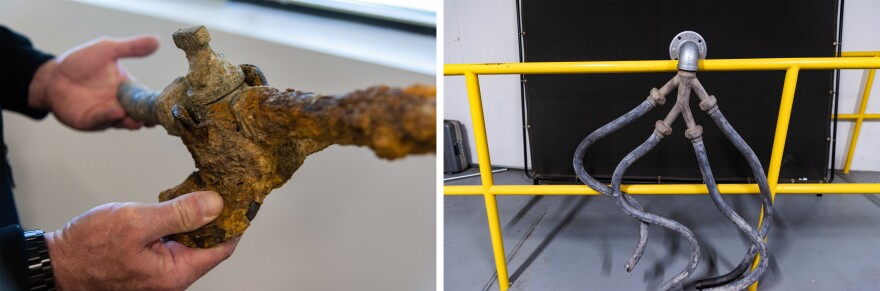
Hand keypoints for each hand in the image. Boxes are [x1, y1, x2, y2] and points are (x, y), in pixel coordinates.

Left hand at [28, 35, 158, 129]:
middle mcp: (122, 104)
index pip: (149, 96)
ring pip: (125, 121)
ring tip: (139, 120)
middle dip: (149, 116)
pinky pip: (103, 121)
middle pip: (141, 113)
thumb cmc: (81, 63)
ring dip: (132, 121)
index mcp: (129, 88)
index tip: (169, 101)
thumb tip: (157, 40)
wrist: (52, 76)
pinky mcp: (91, 121)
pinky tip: (117, 113)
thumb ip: (131, 48)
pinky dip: (110, 118)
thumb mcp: (107, 50)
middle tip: (157, 116)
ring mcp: (107, 114)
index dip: (159, 100)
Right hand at [45, 191, 238, 289]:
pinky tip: (179, 206)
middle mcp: (172, 279)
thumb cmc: (87, 247)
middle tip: (223, 188)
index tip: (242, 198)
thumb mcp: (137, 221)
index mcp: (175, 274)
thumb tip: (216, 204)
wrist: (54, 264)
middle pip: (209, 246)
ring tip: (204, 191)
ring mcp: (160, 274)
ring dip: (197, 220)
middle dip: (217, 218)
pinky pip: (174, 246)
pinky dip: (179, 226)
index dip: (236, 222)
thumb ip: (179, 213)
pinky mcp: (149, 267)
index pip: (223, 248)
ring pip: (191, 244)